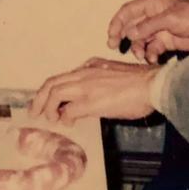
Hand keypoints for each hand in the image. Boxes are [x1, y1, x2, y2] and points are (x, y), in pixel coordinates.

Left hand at [28, 58, 159, 125]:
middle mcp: (85, 73)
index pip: (64, 77)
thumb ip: (99, 82)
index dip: (52, 89)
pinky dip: (64, 117)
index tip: (48, 100)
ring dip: (48, 107)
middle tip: (35, 111)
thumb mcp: (114, 75)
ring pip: (54, 92)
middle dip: (40, 98)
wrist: (153, 84)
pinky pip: (68, 110)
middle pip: (52, 83)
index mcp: (91, 66)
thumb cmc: (141, 83)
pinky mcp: (91, 101)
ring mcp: (86, 86)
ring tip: (49, 118)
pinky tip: (67, 123)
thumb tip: (93, 98)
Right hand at [107, 0, 188, 63]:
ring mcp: (159, 30)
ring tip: (140, 55)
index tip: (111, 35)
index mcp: (152, 4)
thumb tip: (130, 34)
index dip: (117, 22)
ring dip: (137, 48)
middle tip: (115, 47)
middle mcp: (153, 17)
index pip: (128, 11)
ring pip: (140, 40)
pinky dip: (149, 54)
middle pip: (131, 26)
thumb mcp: (171, 18)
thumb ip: (149, 26)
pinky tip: (151, 59)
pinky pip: (152, 49)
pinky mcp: (167, 42)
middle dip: (123, 37)